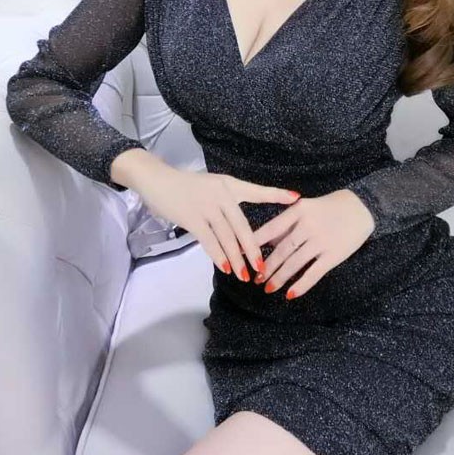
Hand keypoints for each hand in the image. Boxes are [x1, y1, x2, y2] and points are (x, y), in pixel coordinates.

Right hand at [137, 164, 299, 281]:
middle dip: (254, 249)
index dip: (277, 195)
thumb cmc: (185, 185)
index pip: (257, 191)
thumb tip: (239, 229)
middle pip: (243, 226)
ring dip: (237, 259)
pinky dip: (219, 255)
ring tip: (245, 275)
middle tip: (264, 266)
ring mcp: (207, 206)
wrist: (157, 180)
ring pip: (227, 238)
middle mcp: (222, 194)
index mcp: (230, 184)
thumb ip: (226, 202)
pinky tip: (225, 268)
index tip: (297, 199)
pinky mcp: (192, 218)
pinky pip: (209, 241)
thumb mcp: (211, 187)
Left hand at [251, 189, 375, 298]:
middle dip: (266, 267)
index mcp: (297, 211)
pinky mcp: (333, 255)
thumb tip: (264, 242)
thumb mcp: (305, 207)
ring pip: (294, 263)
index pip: (270, 230)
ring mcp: (321, 241)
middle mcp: (307, 225)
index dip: (254, 245)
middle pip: (281, 250)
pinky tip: (290, 294)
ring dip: (279, 278)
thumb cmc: (329, 207)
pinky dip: (301, 285)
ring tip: (268, 288)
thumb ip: (286, 224)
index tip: (240, 256)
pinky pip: (314, 273)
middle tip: (255, 279)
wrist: (361, 207)